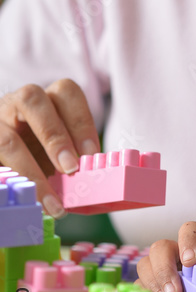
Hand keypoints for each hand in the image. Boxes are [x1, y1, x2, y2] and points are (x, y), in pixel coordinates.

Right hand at [0, 79, 99, 216]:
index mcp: (43, 100)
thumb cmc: (35, 157)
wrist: (7, 169)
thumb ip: (71, 161)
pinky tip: (24, 199)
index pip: (65, 91)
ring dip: (30, 170)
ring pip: (6, 138)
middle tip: (71, 169)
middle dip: (55, 135)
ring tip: (50, 200)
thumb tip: (92, 184)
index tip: (92, 154)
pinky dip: (11, 182)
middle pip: (32, 99)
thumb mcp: (55, 155)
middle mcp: (15, 104)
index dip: (81, 120)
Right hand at [136, 220, 195, 291]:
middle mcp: (174, 249)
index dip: (188, 242)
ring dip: (154, 286)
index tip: (191, 262)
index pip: (190, 230)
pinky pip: (139, 284)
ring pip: (145, 265)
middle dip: (165, 271)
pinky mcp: (149, 281)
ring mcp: (158, 264)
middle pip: (160, 248)